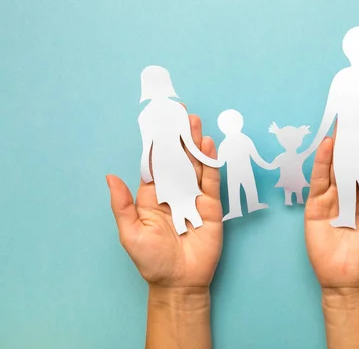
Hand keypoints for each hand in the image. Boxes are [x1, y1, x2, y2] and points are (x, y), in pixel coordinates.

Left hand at [106, 114, 222, 289]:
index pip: (154, 163)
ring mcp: (194, 197)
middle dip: (178, 136)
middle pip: (177, 158)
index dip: (156, 143)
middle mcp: (174, 191)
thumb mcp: (130, 232)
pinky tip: (207, 145)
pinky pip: (211, 180)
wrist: (179, 282)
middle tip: (180, 112)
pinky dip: (210, 162)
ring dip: (194, 143)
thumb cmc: (151, 260)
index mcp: (152, 195)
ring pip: (195, 164)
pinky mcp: (211, 206)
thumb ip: (122, 204)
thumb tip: (110, 176)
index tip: (157, 121)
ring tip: (195, 122)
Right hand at [304, 118, 358, 292]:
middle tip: (358, 112)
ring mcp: (336, 198)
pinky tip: (327, 145)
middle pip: (357, 159)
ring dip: (340, 143)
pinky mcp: (317, 207)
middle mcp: (357, 193)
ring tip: (342, 121)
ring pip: (338, 165)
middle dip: (358, 137)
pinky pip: (320, 180)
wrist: (350, 284)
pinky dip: (322, 162)